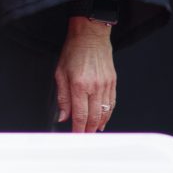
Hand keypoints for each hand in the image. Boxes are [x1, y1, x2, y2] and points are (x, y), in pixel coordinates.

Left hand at [55, 16, 114, 132]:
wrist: (91, 36)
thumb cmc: (73, 51)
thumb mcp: (59, 73)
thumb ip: (62, 97)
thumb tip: (63, 116)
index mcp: (79, 85)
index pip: (80, 114)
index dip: (78, 128)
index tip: (75, 135)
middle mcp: (94, 87)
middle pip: (94, 116)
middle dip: (88, 130)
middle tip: (84, 136)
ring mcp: (106, 85)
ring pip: (105, 112)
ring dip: (99, 124)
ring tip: (93, 131)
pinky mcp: (113, 82)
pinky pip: (112, 103)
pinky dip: (108, 114)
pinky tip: (103, 119)